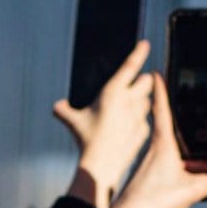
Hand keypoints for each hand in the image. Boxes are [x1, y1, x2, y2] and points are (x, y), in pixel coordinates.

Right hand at [54, 39, 152, 207]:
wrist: (102, 164)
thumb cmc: (86, 140)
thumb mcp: (72, 121)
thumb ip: (64, 110)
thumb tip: (58, 106)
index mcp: (113, 91)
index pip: (131, 65)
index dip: (139, 52)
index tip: (145, 43)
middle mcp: (130, 100)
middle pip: (147, 80)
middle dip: (143, 79)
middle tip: (134, 83)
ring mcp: (140, 115)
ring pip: (148, 99)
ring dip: (142, 99)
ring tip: (129, 106)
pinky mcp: (145, 129)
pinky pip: (146, 119)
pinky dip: (139, 119)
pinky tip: (128, 126)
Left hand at [94, 71, 206, 207]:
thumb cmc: (155, 200)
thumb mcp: (193, 189)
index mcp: (163, 143)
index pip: (162, 107)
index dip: (162, 88)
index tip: (159, 71)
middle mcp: (154, 149)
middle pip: (168, 124)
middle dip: (177, 112)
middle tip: (187, 99)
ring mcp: (150, 163)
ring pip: (170, 146)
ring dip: (180, 141)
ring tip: (197, 138)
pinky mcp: (148, 177)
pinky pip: (168, 162)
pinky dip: (179, 162)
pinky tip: (188, 171)